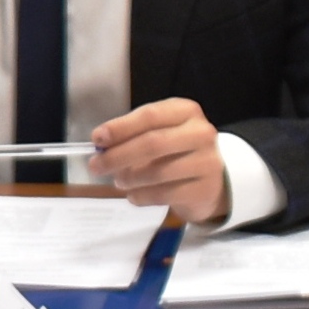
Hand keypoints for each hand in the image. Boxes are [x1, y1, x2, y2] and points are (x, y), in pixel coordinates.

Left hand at [91, 99, 225, 225]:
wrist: (212, 180)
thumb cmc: (177, 151)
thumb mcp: (160, 133)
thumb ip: (132, 135)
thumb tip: (101, 146)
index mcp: (186, 111)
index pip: (149, 116)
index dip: (120, 127)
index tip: (97, 139)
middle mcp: (201, 133)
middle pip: (153, 143)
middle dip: (118, 155)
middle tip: (96, 166)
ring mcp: (207, 162)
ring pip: (157, 172)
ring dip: (129, 178)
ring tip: (118, 181)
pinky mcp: (204, 189)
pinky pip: (164, 195)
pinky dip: (141, 196)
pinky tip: (133, 196)